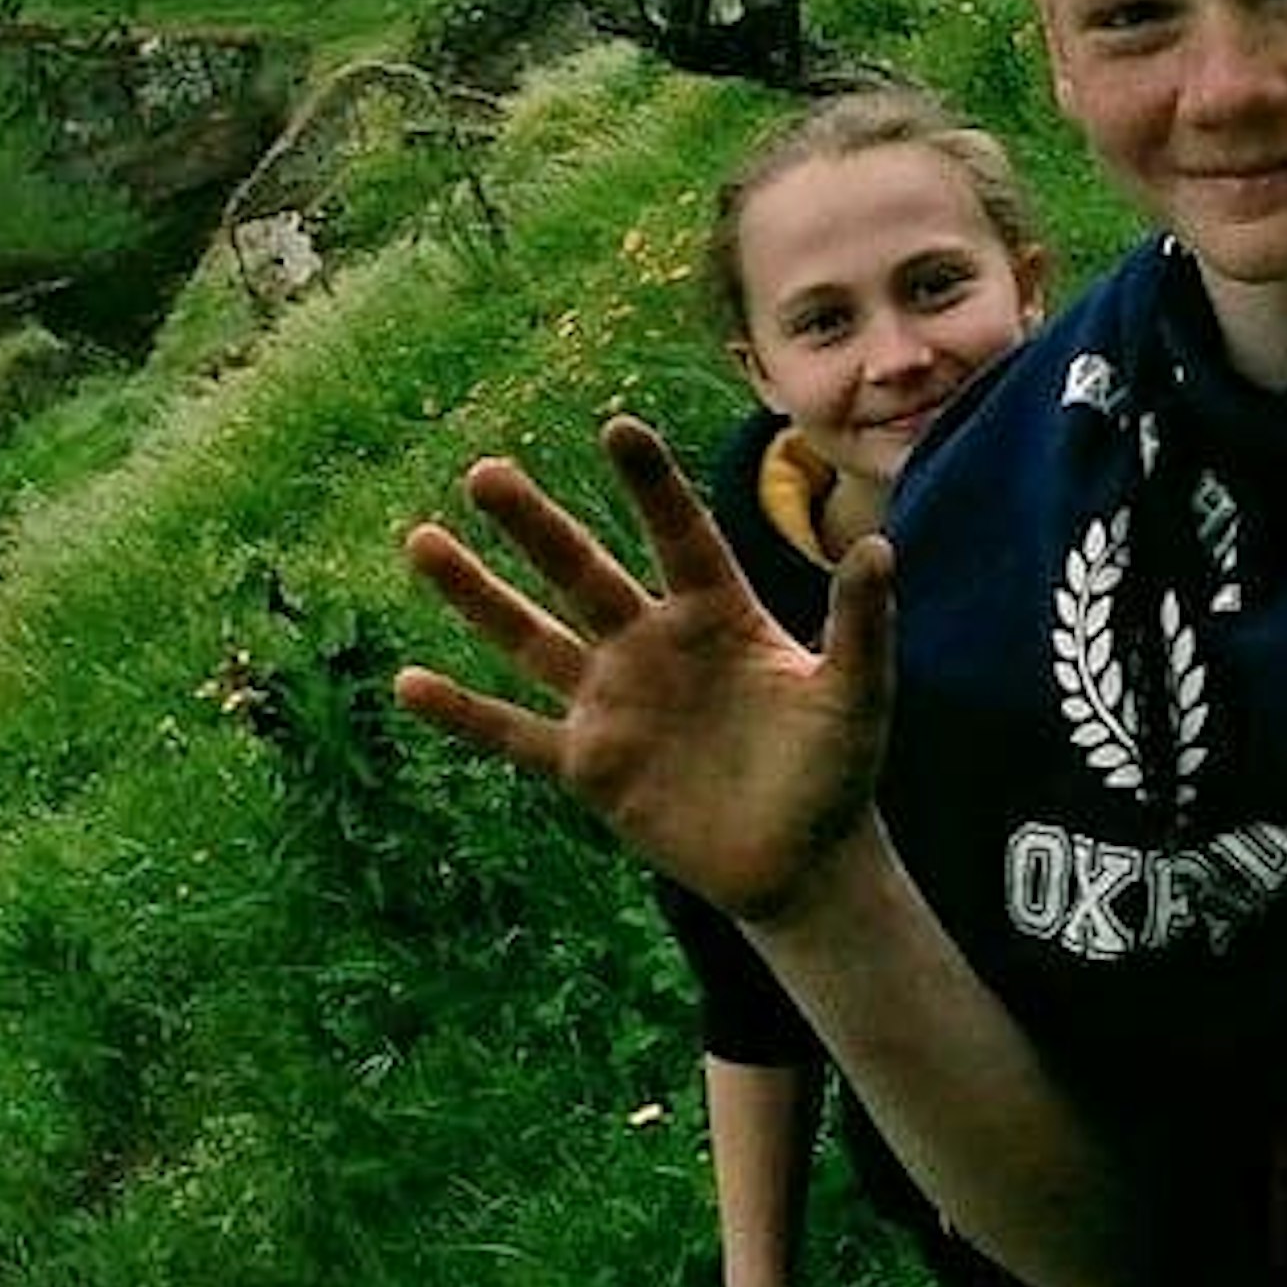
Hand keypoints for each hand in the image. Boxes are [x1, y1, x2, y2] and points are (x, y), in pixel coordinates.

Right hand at [395, 416, 890, 923]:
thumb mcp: (858, 694)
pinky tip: (407, 683)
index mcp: (720, 615)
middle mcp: (655, 644)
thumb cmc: (837, 770)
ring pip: (531, 638)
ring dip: (477, 595)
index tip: (615, 426)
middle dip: (534, 524)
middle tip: (485, 471)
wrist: (803, 861)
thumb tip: (879, 547)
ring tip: (422, 540)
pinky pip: (514, 733)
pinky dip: (462, 714)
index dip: (649, 484)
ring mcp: (615, 702)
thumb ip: (862, 623)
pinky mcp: (590, 765)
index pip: (679, 535)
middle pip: (584, 572)